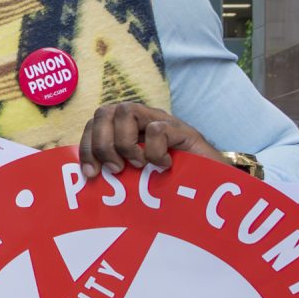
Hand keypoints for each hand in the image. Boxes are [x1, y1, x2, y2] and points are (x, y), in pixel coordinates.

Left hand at [77, 102, 219, 178]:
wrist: (212, 186)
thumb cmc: (171, 183)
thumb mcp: (136, 178)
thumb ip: (115, 171)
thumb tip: (88, 177)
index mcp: (126, 130)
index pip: (94, 123)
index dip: (86, 146)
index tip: (91, 173)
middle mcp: (142, 120)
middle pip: (104, 112)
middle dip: (101, 144)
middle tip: (116, 169)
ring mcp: (162, 122)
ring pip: (125, 111)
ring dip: (124, 143)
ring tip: (138, 165)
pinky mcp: (182, 130)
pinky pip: (157, 129)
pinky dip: (154, 151)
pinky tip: (164, 165)